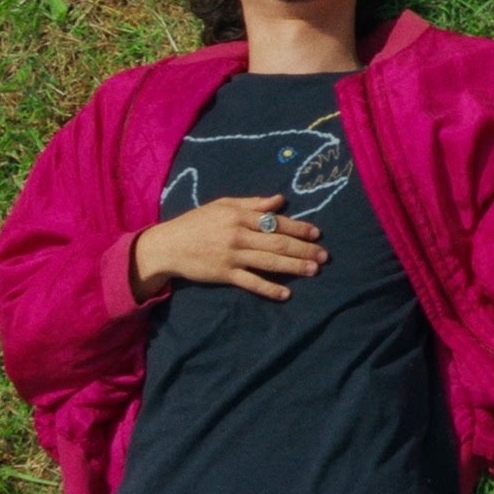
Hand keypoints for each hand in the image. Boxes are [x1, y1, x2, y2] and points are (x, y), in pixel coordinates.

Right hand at [131, 194, 324, 300]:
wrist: (168, 245)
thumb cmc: (196, 222)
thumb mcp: (223, 205)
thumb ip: (252, 204)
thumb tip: (280, 200)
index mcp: (239, 216)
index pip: (275, 221)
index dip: (298, 227)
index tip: (316, 233)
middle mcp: (238, 235)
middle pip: (278, 242)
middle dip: (304, 249)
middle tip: (324, 255)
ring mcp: (232, 256)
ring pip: (269, 261)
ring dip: (294, 266)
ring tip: (314, 270)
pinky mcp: (225, 274)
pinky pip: (251, 282)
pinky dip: (269, 288)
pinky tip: (286, 293)